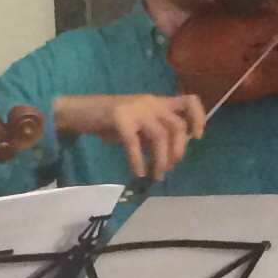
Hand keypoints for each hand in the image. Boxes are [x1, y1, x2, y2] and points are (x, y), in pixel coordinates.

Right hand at [56, 91, 207, 181]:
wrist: (80, 112)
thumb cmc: (110, 121)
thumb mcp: (138, 127)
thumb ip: (154, 136)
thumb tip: (169, 157)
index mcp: (158, 102)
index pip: (188, 101)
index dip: (198, 118)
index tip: (197, 137)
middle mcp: (151, 103)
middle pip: (177, 126)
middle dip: (178, 150)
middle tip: (169, 168)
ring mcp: (135, 109)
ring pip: (159, 136)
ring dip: (161, 160)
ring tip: (156, 177)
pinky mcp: (120, 118)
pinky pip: (134, 144)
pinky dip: (138, 161)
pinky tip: (138, 173)